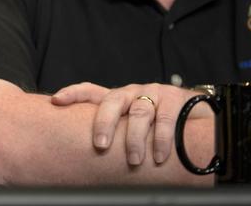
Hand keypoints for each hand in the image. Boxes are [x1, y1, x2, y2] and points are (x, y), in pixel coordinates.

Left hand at [51, 81, 209, 166]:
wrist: (195, 112)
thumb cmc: (157, 122)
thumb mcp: (133, 124)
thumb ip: (116, 132)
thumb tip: (90, 156)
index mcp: (118, 99)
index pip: (91, 91)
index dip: (73, 94)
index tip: (56, 101)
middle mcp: (132, 93)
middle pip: (112, 101)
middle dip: (104, 123)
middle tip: (100, 145)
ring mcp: (153, 94)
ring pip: (139, 113)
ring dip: (135, 139)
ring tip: (133, 160)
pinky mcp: (173, 100)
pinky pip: (165, 120)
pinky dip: (161, 140)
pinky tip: (159, 156)